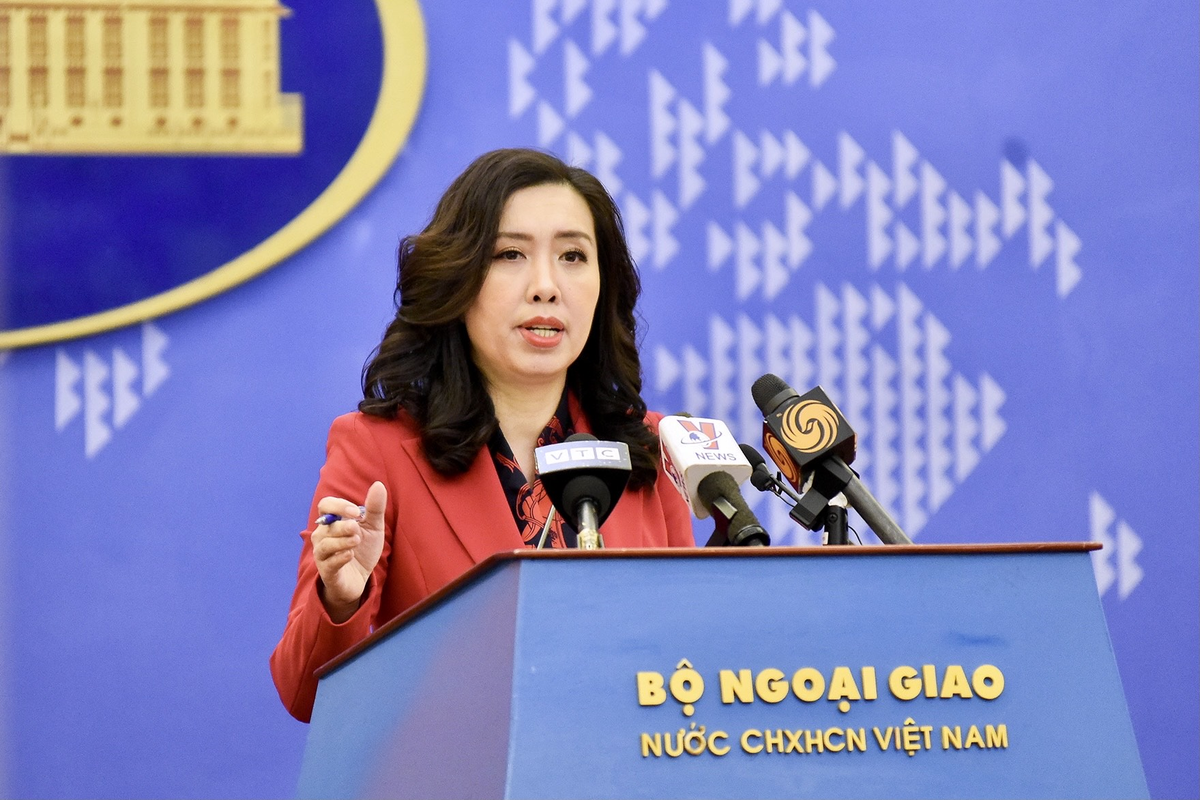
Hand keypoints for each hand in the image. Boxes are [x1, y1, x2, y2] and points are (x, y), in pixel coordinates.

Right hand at [311, 481, 386, 621]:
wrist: (361, 579)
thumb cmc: (363, 549)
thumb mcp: (373, 527)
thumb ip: (375, 507)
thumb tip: (378, 484)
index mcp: (333, 522)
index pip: (326, 505)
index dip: (339, 506)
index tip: (357, 512)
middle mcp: (323, 536)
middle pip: (325, 525)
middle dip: (342, 525)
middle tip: (357, 527)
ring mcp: (323, 554)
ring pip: (324, 544)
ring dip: (341, 541)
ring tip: (356, 541)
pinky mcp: (328, 572)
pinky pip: (328, 563)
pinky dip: (339, 558)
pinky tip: (350, 554)